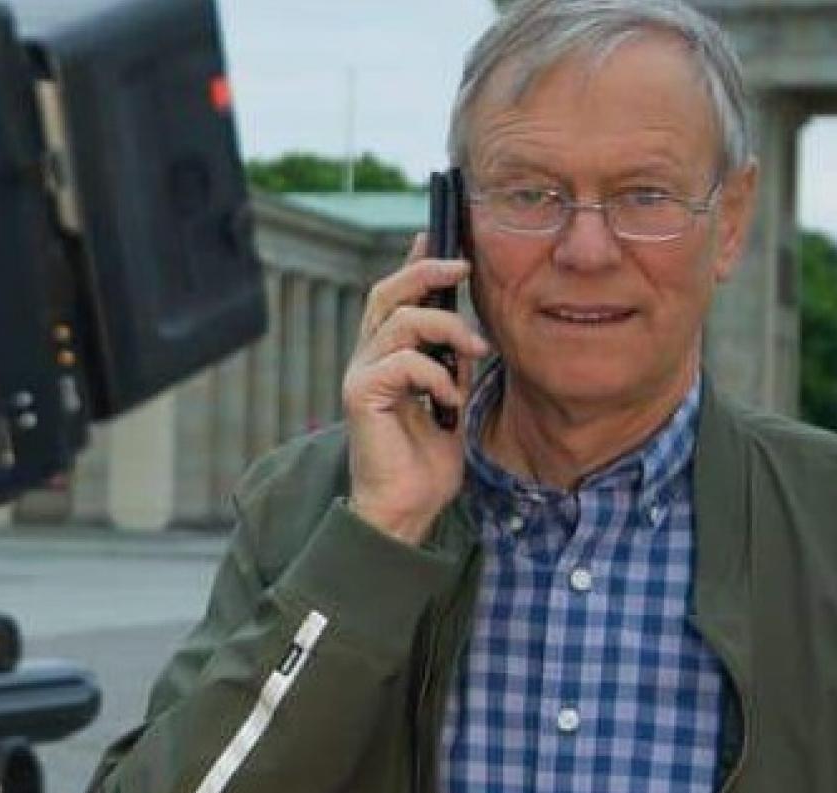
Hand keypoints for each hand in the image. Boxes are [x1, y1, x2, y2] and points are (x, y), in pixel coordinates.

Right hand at [342, 233, 490, 544]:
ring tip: (475, 351)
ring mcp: (361, 375)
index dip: (417, 262)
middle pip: (387, 292)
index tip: (446, 239)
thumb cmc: (426, 463)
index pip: (396, 295)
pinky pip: (402, 361)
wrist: (407, 509)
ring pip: (399, 320)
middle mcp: (368, 359)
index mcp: (387, 357)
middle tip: (463, 268)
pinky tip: (449, 398)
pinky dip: (435, 373)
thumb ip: (452, 366)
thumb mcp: (450, 402)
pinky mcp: (362, 396)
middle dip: (426, 272)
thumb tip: (472, 333)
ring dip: (446, 328)